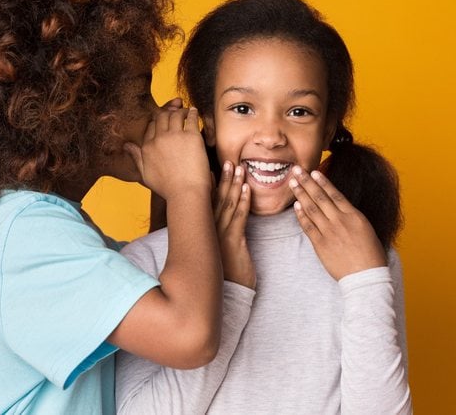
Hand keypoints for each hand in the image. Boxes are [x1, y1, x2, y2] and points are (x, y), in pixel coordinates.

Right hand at [125, 106, 210, 200]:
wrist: (185, 194)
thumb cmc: (167, 188)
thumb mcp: (145, 174)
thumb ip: (136, 158)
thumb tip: (126, 146)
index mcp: (147, 147)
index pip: (150, 127)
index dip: (157, 122)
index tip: (164, 121)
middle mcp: (159, 139)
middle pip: (161, 117)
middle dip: (168, 112)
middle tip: (175, 111)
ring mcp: (175, 136)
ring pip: (175, 115)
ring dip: (180, 111)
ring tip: (185, 111)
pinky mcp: (191, 137)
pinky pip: (190, 118)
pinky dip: (192, 113)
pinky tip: (194, 112)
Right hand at [214, 162, 254, 288]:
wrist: (231, 294)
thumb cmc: (227, 273)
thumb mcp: (220, 251)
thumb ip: (219, 235)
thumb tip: (221, 222)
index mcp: (208, 231)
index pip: (209, 204)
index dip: (214, 185)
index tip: (216, 168)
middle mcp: (211, 231)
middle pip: (218, 200)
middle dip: (224, 179)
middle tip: (229, 161)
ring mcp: (221, 236)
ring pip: (229, 205)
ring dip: (235, 185)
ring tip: (239, 168)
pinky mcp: (234, 242)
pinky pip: (239, 218)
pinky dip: (244, 202)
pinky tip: (247, 189)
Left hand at [288, 166, 385, 280]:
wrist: (366, 276)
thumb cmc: (370, 255)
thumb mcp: (366, 229)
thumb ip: (351, 217)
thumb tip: (340, 208)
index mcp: (354, 216)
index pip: (335, 194)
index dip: (322, 182)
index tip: (313, 171)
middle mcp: (340, 221)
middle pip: (320, 197)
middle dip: (307, 182)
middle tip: (296, 169)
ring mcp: (329, 232)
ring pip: (311, 209)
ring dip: (301, 194)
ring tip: (292, 183)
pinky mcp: (321, 245)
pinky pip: (308, 227)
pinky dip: (301, 215)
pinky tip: (296, 206)